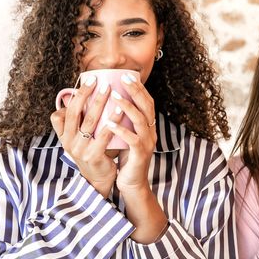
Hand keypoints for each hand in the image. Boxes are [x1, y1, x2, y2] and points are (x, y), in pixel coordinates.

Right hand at [50, 75, 117, 196]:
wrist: (98, 178)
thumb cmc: (91, 151)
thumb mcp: (79, 137)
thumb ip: (77, 120)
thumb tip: (75, 94)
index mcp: (63, 136)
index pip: (62, 113)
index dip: (73, 97)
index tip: (86, 82)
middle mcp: (68, 142)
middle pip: (74, 113)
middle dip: (86, 94)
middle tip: (98, 81)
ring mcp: (80, 150)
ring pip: (89, 122)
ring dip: (100, 103)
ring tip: (111, 90)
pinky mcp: (93, 156)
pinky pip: (103, 135)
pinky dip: (112, 121)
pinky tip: (120, 110)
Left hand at [104, 73, 157, 192]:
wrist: (132, 183)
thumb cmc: (126, 157)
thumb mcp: (125, 135)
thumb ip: (122, 120)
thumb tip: (107, 102)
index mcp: (148, 126)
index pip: (147, 102)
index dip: (139, 88)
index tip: (127, 76)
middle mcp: (151, 132)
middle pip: (146, 106)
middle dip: (135, 91)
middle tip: (123, 78)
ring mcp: (147, 143)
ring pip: (140, 120)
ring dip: (126, 106)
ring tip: (113, 95)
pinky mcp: (140, 155)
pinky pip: (132, 140)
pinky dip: (120, 130)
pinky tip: (108, 123)